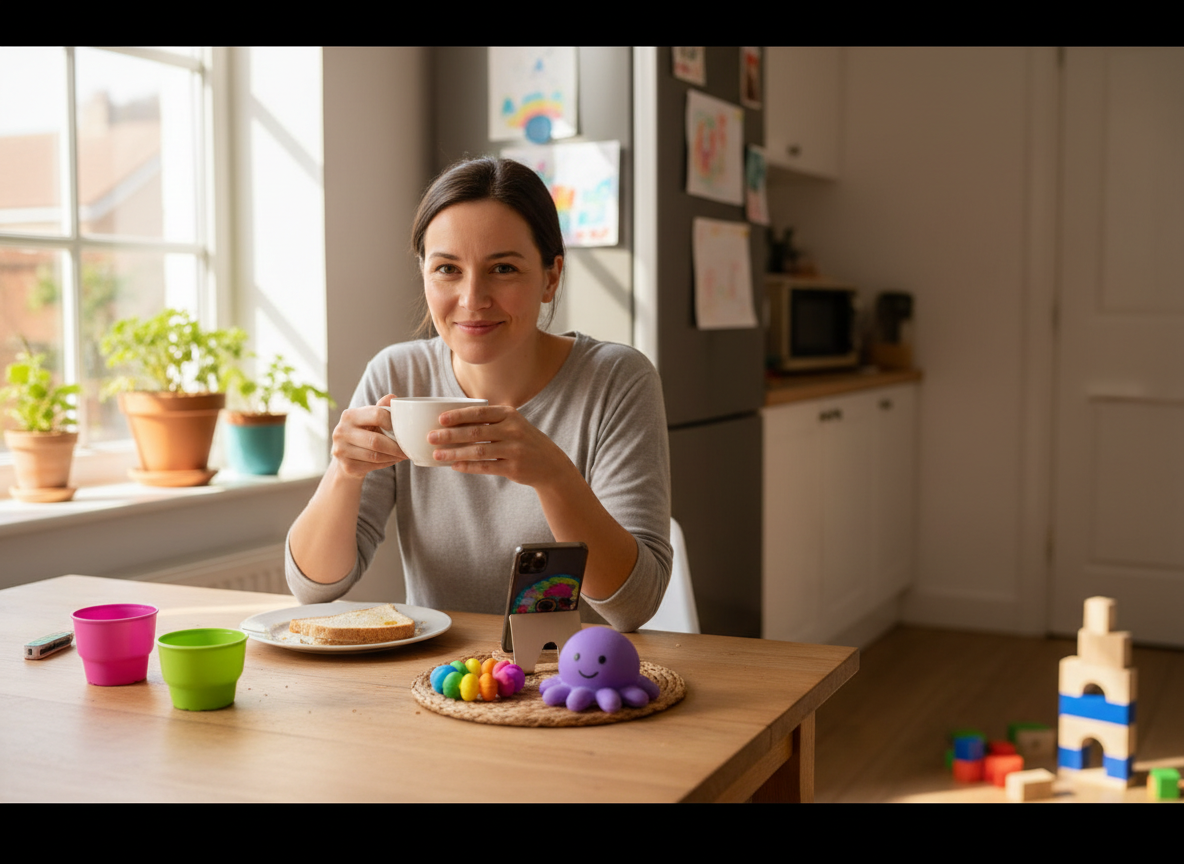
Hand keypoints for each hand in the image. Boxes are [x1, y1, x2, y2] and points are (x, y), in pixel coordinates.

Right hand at [330, 394, 407, 479]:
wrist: (345, 457)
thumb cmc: (363, 433)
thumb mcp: (369, 419)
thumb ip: (381, 408)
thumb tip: (392, 397)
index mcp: (349, 415)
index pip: (377, 415)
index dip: (393, 422)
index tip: (403, 428)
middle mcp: (341, 432)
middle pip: (376, 441)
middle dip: (396, 446)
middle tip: (408, 449)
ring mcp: (341, 450)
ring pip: (375, 456)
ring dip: (393, 456)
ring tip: (403, 454)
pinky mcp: (347, 466)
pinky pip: (373, 466)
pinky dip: (386, 463)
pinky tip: (392, 460)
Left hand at [427, 404, 573, 489]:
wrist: (550, 464)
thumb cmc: (523, 441)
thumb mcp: (512, 424)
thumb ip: (489, 421)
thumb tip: (453, 423)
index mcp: (509, 415)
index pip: (479, 413)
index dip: (458, 415)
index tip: (440, 419)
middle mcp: (513, 430)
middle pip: (475, 432)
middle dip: (450, 434)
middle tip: (431, 437)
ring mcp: (514, 449)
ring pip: (478, 451)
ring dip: (454, 453)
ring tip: (437, 454)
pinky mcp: (513, 467)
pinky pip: (485, 467)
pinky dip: (468, 466)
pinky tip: (454, 466)